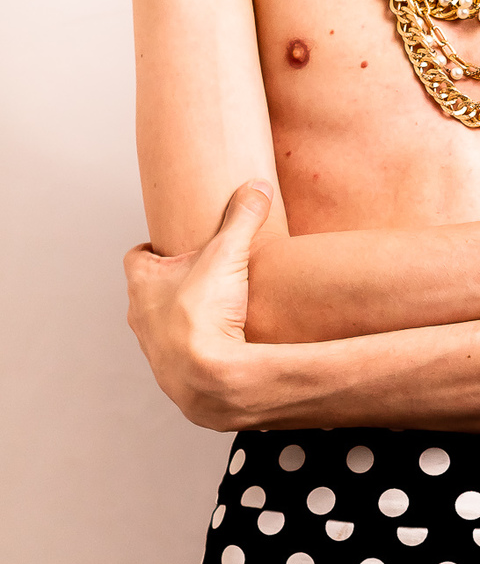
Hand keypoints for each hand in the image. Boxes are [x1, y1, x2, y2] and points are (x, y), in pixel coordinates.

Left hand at [124, 181, 273, 427]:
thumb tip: (258, 187)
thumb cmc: (204, 314)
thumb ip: (242, 218)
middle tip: (200, 275)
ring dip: (180, 318)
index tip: (174, 245)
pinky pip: (178, 355)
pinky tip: (220, 344)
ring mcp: (153, 348)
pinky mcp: (171, 373)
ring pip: (161, 325)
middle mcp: (140, 316)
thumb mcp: (227, 255)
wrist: (206, 376)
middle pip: (148, 292)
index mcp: (143, 283)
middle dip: (171, 283)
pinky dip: (194, 348)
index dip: (154, 249)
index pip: (137, 257)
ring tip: (212, 312)